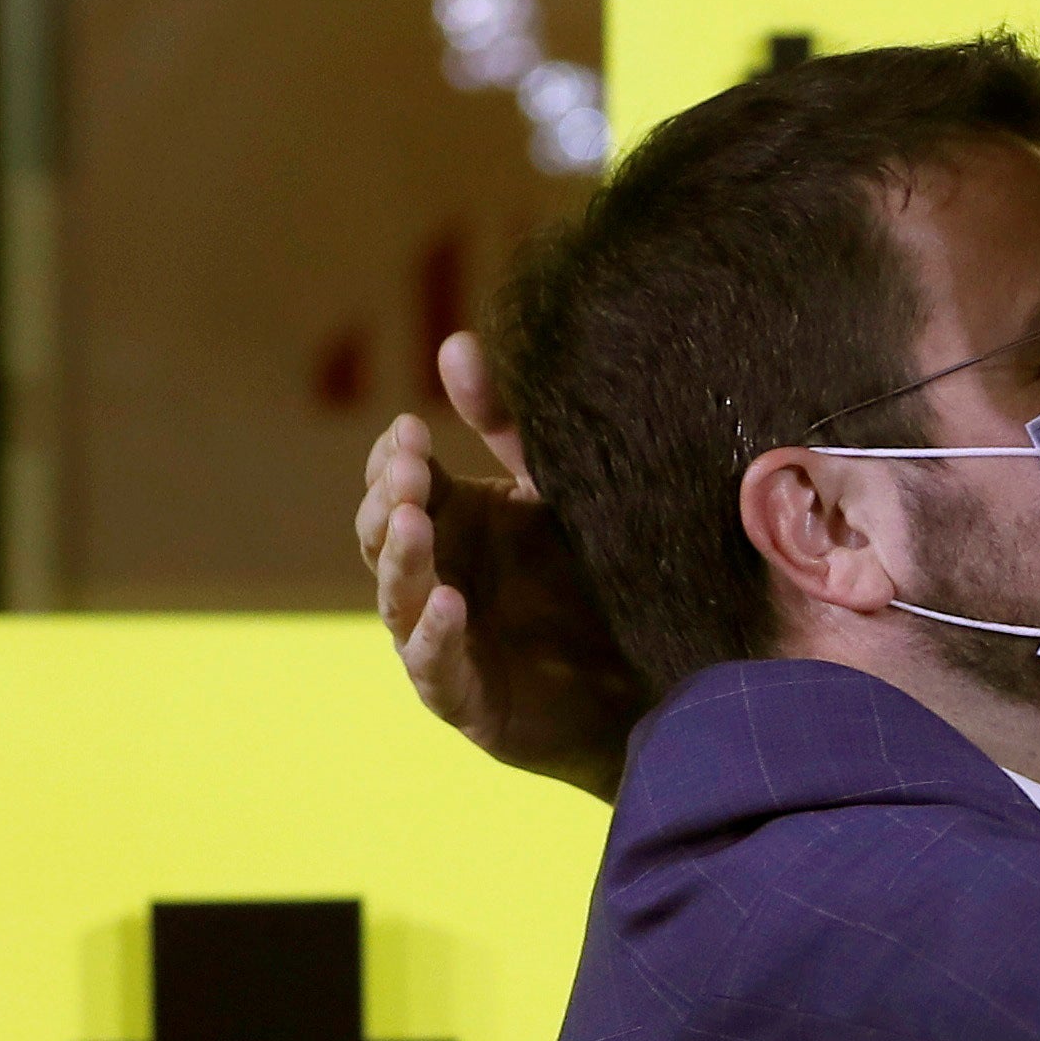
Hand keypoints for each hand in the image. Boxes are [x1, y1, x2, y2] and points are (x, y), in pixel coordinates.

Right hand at [355, 333, 648, 800]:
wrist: (657, 679)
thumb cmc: (597, 580)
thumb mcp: (556, 494)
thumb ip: (507, 428)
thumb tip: (454, 343)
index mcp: (453, 523)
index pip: (396, 482)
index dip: (394, 457)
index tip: (411, 429)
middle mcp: (436, 576)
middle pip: (383, 534)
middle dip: (389, 499)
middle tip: (408, 469)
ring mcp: (443, 639)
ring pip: (397, 597)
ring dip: (400, 559)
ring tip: (414, 522)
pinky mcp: (467, 697)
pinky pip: (434, 667)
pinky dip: (435, 636)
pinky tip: (450, 604)